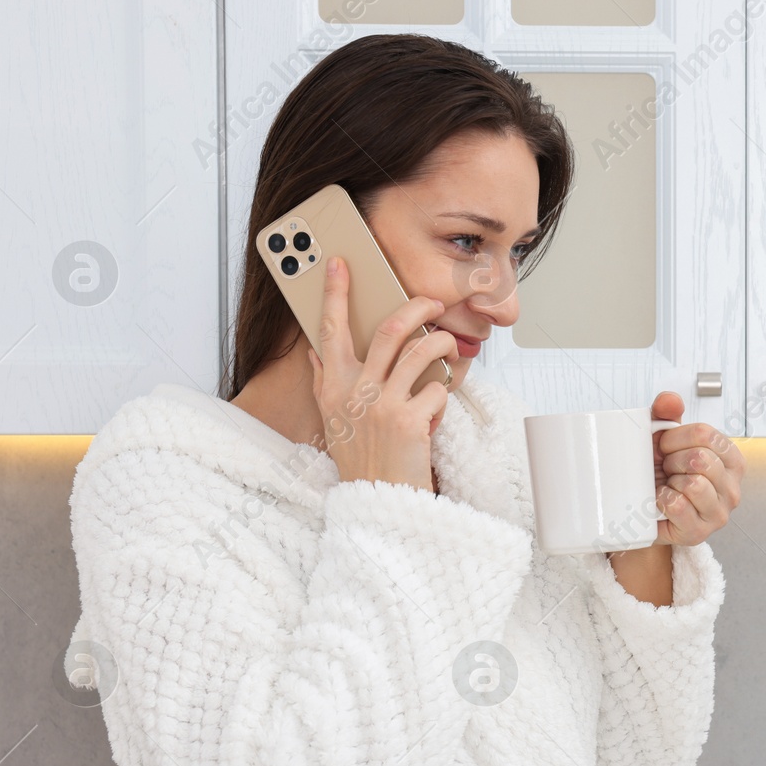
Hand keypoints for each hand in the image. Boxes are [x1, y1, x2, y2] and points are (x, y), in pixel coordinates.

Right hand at [306, 255, 457, 491]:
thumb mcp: (333, 419)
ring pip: (422, 352)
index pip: (330, 330)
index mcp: (333, 386)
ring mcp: (382, 404)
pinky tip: (435, 413)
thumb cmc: (360, 459)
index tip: (339, 264)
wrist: (377, 501)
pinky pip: (437, 390)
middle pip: (391, 330)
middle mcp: (354, 391)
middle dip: (417, 307)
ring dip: (443, 346)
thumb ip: (326, 382)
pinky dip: (442, 397)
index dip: (335, 294)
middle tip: (432, 303)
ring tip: (449, 350)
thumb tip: (316, 351)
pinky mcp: (409, 420)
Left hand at [648, 391, 744, 545]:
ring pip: (693, 483)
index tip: (665, 447)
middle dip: (672, 461)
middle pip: (700, 458)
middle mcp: (733, 488)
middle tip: (666, 470)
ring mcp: (719, 513)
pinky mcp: (699, 532)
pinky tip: (661, 501)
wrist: (647, 515)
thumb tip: (670, 400)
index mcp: (732, 460)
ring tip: (667, 486)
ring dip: (669, 481)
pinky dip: (661, 500)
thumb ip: (667, 414)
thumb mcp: (666, 441)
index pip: (706, 434)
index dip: (675, 436)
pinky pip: (677, 505)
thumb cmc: (662, 475)